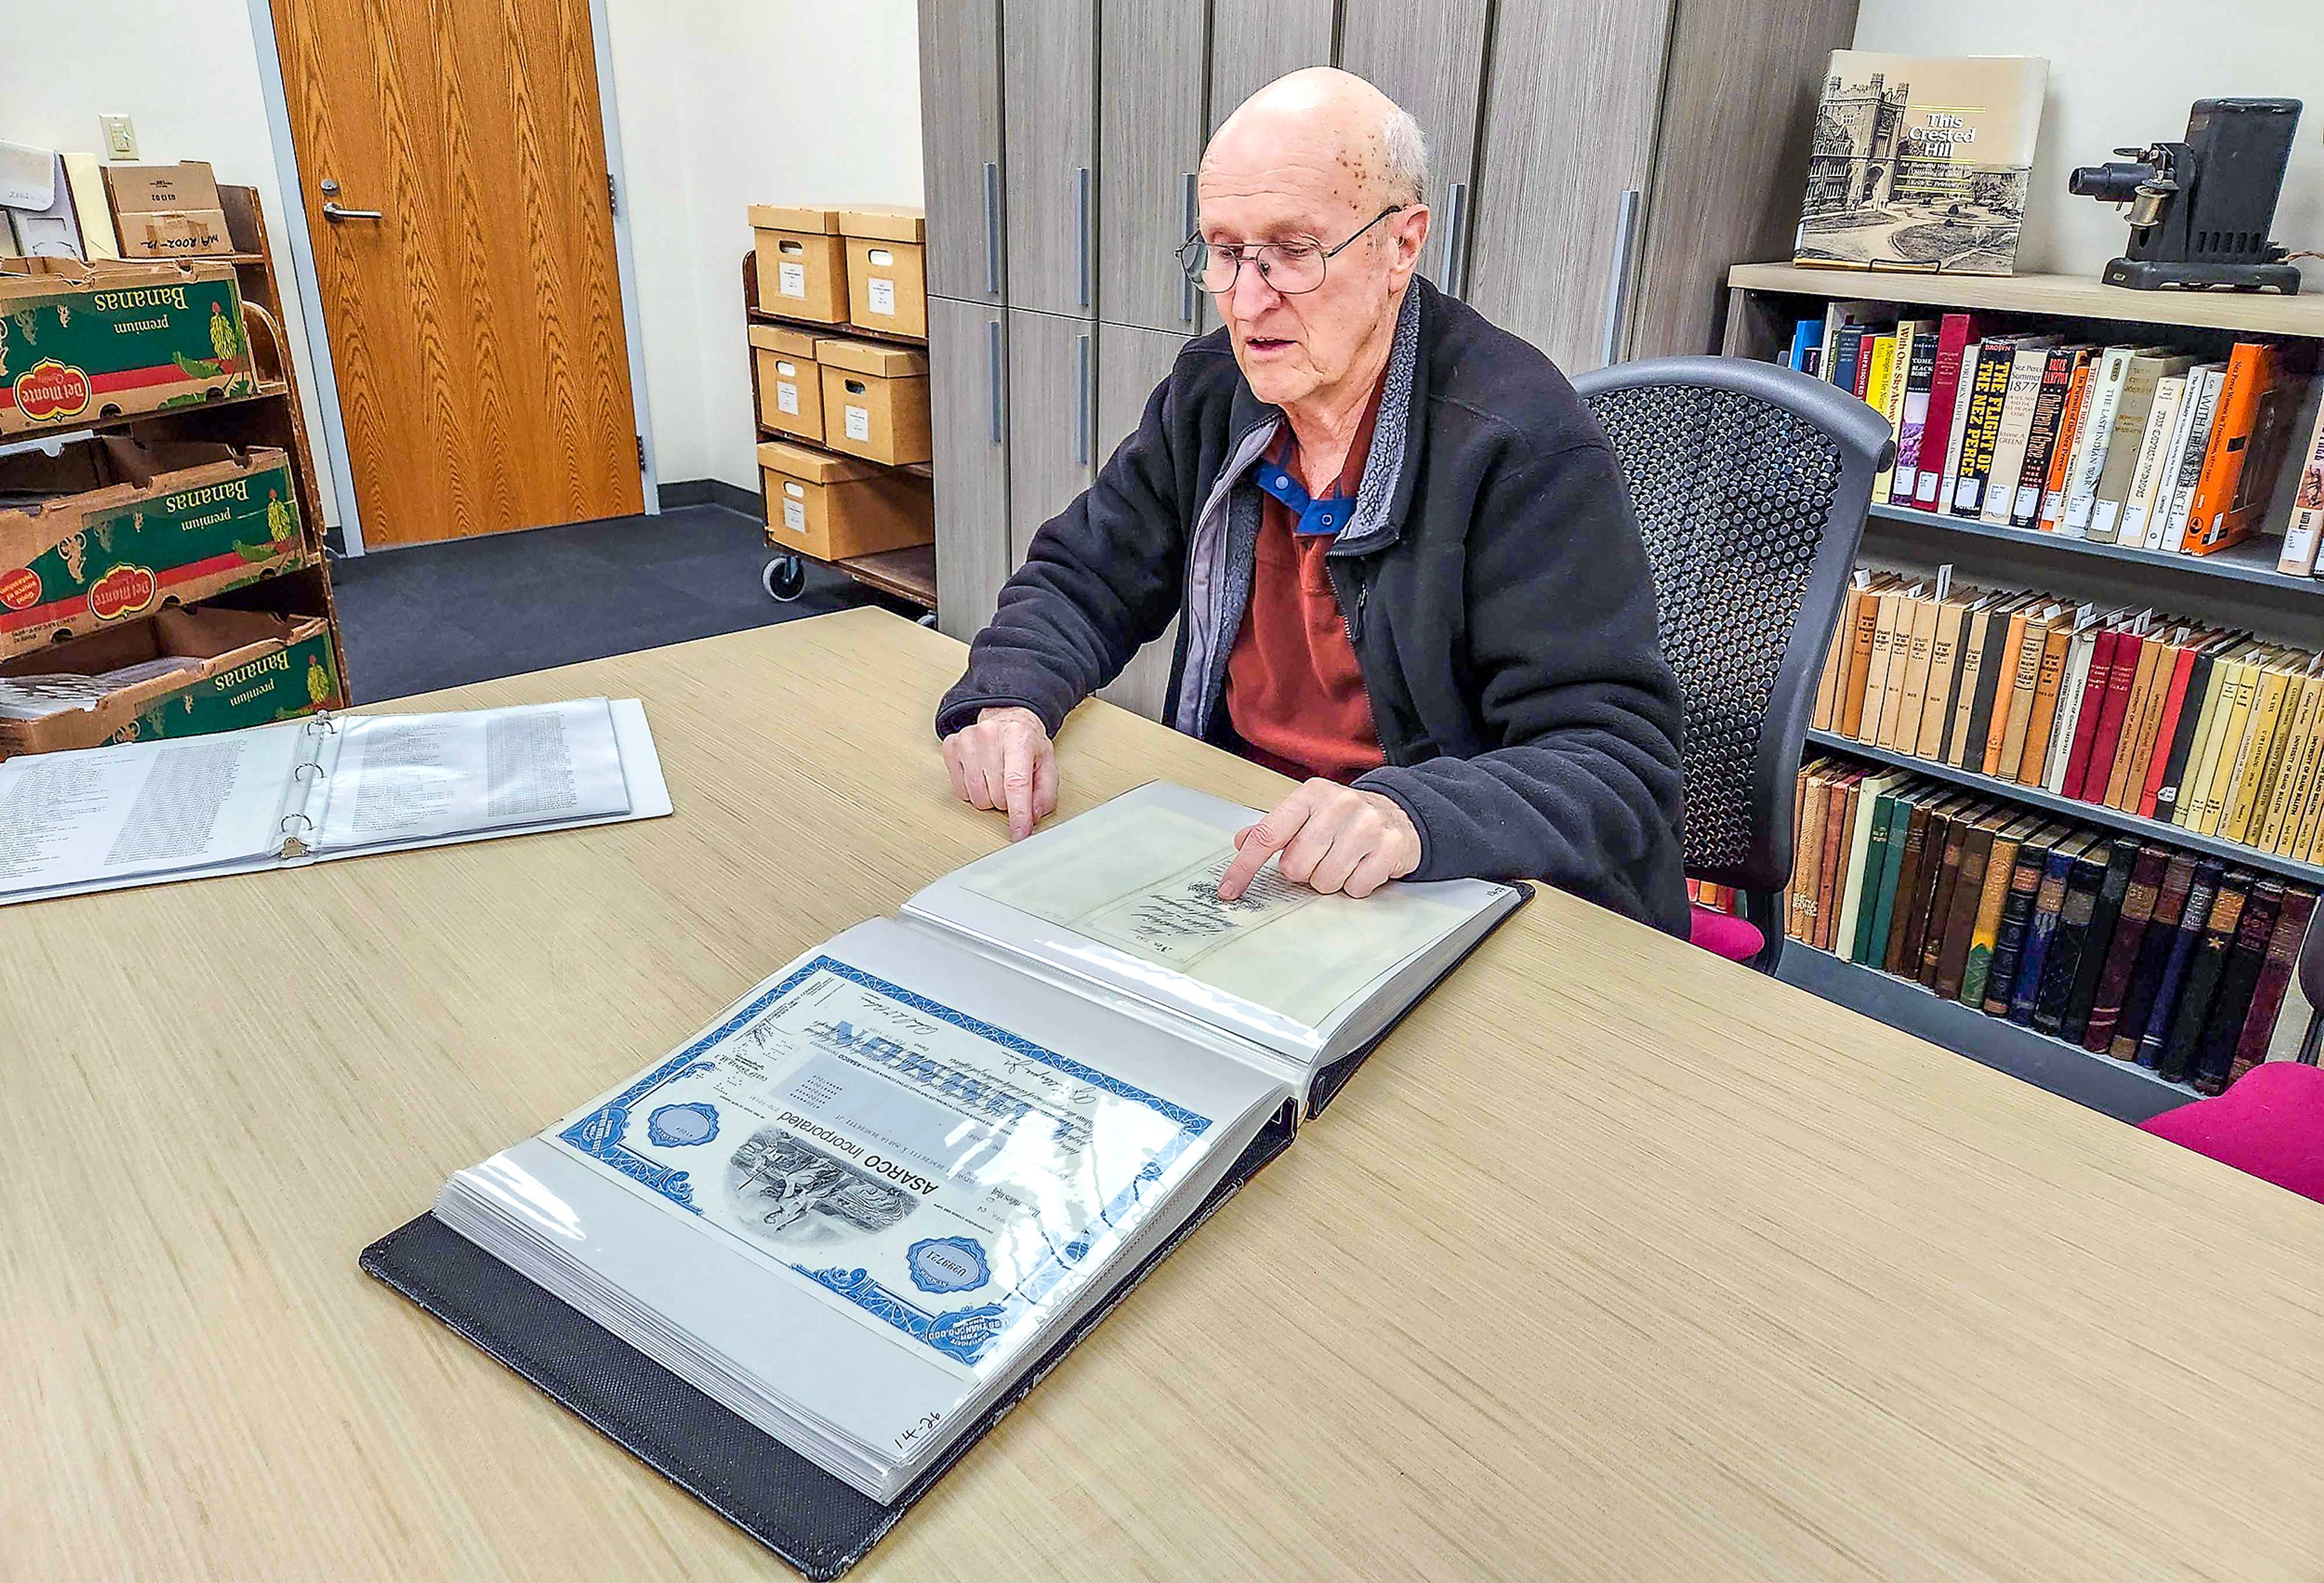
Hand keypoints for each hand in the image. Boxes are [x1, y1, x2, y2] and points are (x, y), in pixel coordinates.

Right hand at [942, 706, 1057, 840]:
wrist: (1006, 718)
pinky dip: (973, 791)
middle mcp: (990, 735)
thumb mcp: (1047, 764)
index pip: (1016, 783)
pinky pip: (960, 791)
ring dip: (990, 797)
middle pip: (997, 795)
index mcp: (1019, 737)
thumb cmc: (1025, 742)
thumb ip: (1046, 793)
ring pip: (977, 797)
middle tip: (1012, 785)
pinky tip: (982, 775)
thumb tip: (1032, 817)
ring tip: (997, 779)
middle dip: (1008, 801)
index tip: (1019, 834)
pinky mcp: (951, 747)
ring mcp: (967, 740)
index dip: (1019, 814)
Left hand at [1217, 780, 1419, 901]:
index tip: (1229, 890)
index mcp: (1310, 794)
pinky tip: (1363, 866)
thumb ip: (1275, 828)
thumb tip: (1242, 842)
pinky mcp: (1390, 846)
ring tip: (1343, 861)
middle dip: (1303, 872)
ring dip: (1330, 880)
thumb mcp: (1308, 812)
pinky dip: (1356, 885)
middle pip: (1296, 866)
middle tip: (1319, 859)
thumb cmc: (1345, 817)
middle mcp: (1339, 805)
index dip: (1245, 867)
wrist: (1399, 813)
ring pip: (1325, 881)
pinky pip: (1356, 888)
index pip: (1268, 834)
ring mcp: (1367, 825)